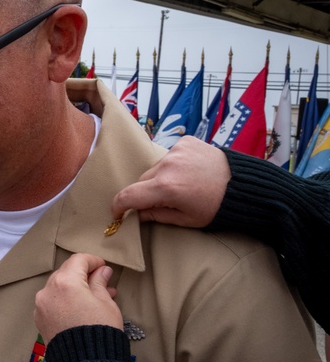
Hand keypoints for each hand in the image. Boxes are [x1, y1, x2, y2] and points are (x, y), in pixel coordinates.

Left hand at [34, 253, 119, 341]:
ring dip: (74, 288)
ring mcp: (41, 305)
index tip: (103, 267)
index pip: (78, 260)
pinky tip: (80, 308)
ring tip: (95, 297)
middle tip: (102, 282)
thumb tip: (102, 271)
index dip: (93, 261)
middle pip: (66, 273)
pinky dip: (65, 300)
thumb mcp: (106, 303)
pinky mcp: (39, 319)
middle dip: (83, 275)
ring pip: (58, 288)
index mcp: (65, 282)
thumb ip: (100, 283)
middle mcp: (48, 290)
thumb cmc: (100, 330)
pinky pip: (52, 302)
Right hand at [111, 136, 229, 226]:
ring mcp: (176, 151)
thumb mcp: (186, 219)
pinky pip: (169, 155)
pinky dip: (173, 164)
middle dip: (146, 192)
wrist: (244, 185)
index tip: (118, 212)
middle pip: (142, 181)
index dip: (118, 206)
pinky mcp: (185, 142)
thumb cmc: (216, 206)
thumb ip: (156, 216)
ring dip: (160, 177)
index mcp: (166, 188)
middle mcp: (167, 166)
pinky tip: (189, 171)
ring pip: (155, 168)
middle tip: (162, 201)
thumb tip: (137, 214)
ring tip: (181, 184)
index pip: (128, 196)